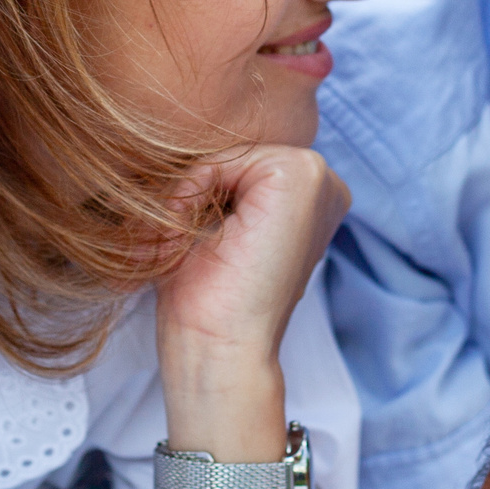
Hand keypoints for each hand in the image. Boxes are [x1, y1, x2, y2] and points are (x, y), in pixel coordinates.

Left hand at [155, 144, 346, 440]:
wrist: (219, 349)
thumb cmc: (206, 302)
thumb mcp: (209, 227)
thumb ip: (213, 183)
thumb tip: (169, 139)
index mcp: (309, 197)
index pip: (233, 163)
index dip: (193, 195)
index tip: (172, 240)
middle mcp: (325, 182)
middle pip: (229, 156)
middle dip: (189, 194)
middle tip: (164, 241)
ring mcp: (319, 175)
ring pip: (222, 156)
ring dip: (185, 197)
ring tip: (170, 242)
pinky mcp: (302, 175)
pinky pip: (220, 160)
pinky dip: (189, 193)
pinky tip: (186, 235)